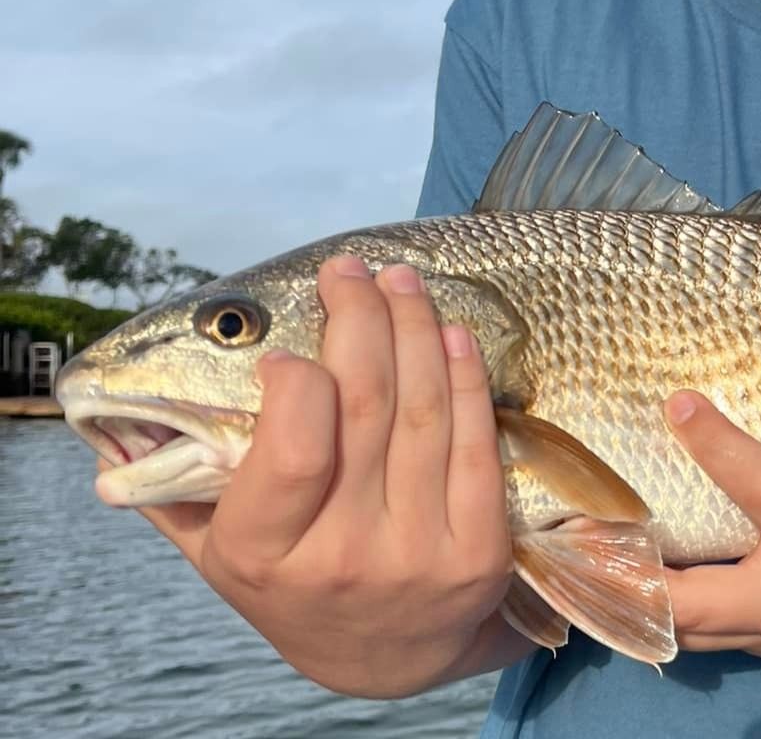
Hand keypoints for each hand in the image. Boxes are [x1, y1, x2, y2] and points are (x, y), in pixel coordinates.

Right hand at [133, 256, 522, 696]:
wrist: (389, 653)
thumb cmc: (294, 579)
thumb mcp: (220, 549)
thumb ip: (177, 487)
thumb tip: (118, 423)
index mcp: (267, 552)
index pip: (293, 449)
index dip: (298, 382)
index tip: (289, 349)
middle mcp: (345, 556)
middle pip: (366, 406)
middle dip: (361, 318)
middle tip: (351, 270)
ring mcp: (420, 554)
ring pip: (424, 411)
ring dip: (415, 327)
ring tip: (401, 281)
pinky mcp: (479, 551)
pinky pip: (474, 441)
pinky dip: (464, 376)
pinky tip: (450, 332)